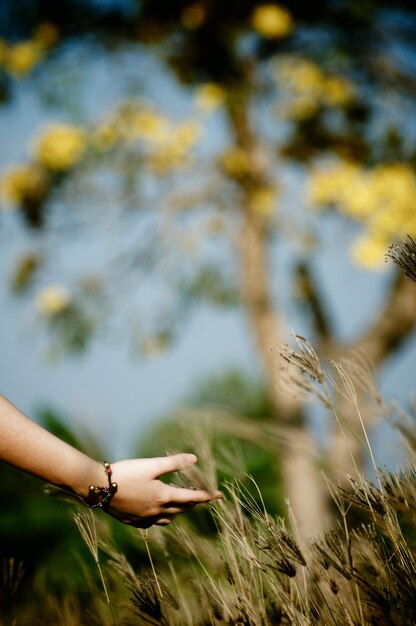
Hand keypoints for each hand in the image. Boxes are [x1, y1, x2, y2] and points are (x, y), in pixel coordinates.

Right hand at [105, 454, 221, 527]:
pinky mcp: (133, 521)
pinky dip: (160, 517)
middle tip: (200, 495)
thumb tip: (195, 459)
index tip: (220, 495)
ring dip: (177, 511)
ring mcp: (144, 518)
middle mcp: (157, 511)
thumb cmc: (126, 472)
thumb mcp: (152, 464)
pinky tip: (157, 511)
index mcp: (164, 496)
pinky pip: (152, 523)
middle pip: (182, 509)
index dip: (207, 495)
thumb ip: (174, 463)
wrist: (99, 487)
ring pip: (168, 518)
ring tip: (179, 502)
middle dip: (193, 502)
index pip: (192, 498)